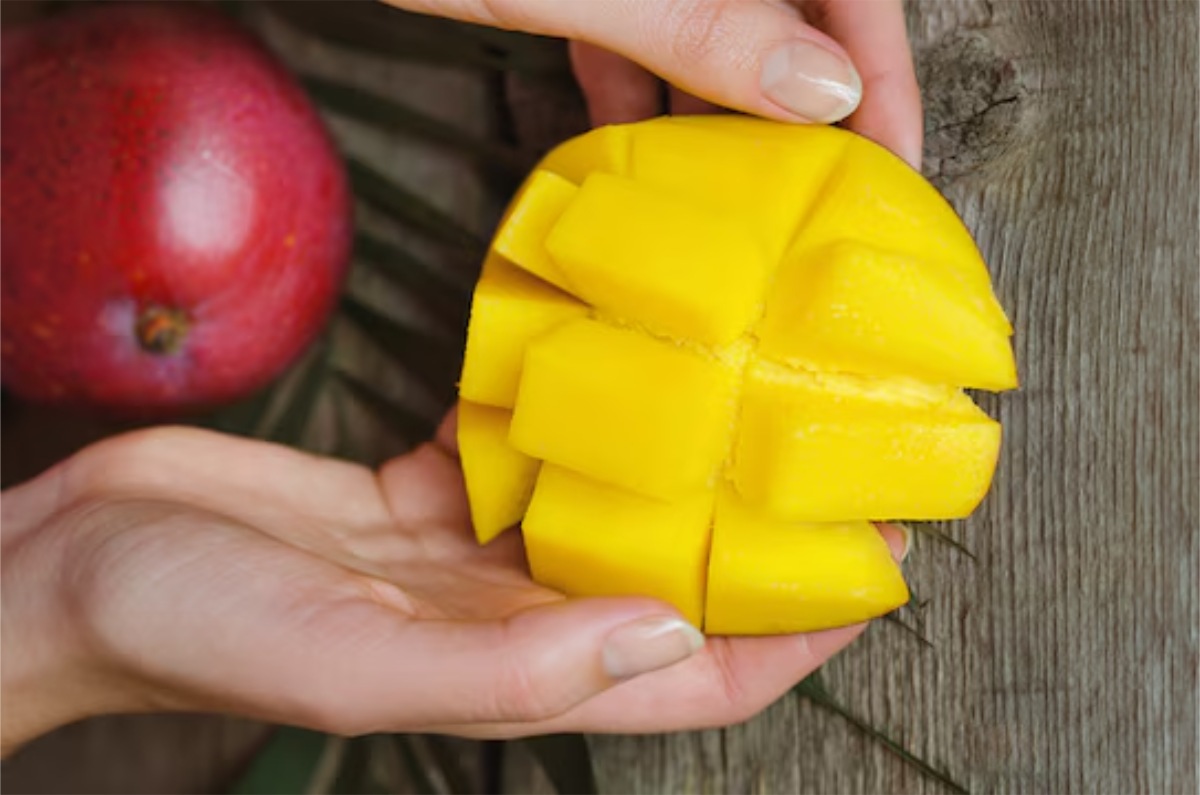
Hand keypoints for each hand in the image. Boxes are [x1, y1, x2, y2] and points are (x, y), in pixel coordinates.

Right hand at [1, 410, 905, 754]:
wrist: (82, 562)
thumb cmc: (198, 624)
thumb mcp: (353, 655)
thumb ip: (510, 665)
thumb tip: (665, 638)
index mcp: (507, 676)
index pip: (690, 679)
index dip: (787, 638)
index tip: (865, 575)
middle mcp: (504, 621)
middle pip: (665, 590)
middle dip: (749, 543)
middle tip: (824, 470)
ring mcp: (464, 559)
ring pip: (602, 518)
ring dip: (670, 475)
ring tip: (738, 410)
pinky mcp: (419, 498)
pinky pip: (522, 458)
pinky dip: (567, 421)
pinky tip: (600, 371)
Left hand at [385, 0, 922, 166]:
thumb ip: (701, 26)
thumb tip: (826, 92)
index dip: (886, 71)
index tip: (899, 165)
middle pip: (794, 1)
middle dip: (806, 97)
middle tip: (818, 198)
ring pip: (720, 16)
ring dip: (724, 100)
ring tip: (737, 193)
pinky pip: (643, 16)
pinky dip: (640, 80)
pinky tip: (632, 145)